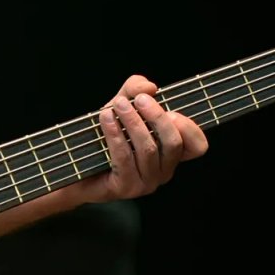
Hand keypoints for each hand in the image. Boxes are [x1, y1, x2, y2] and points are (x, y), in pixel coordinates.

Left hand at [87, 75, 207, 202]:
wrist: (76, 163)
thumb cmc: (105, 134)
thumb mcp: (122, 106)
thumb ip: (135, 90)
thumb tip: (149, 87)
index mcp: (170, 154)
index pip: (198, 146)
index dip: (190, 127)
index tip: (170, 109)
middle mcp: (163, 171)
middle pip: (173, 143)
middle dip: (157, 117)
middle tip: (138, 100)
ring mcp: (145, 183)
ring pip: (148, 150)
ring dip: (133, 123)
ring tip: (118, 104)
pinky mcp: (125, 188)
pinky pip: (124, 158)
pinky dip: (115, 134)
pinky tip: (105, 118)